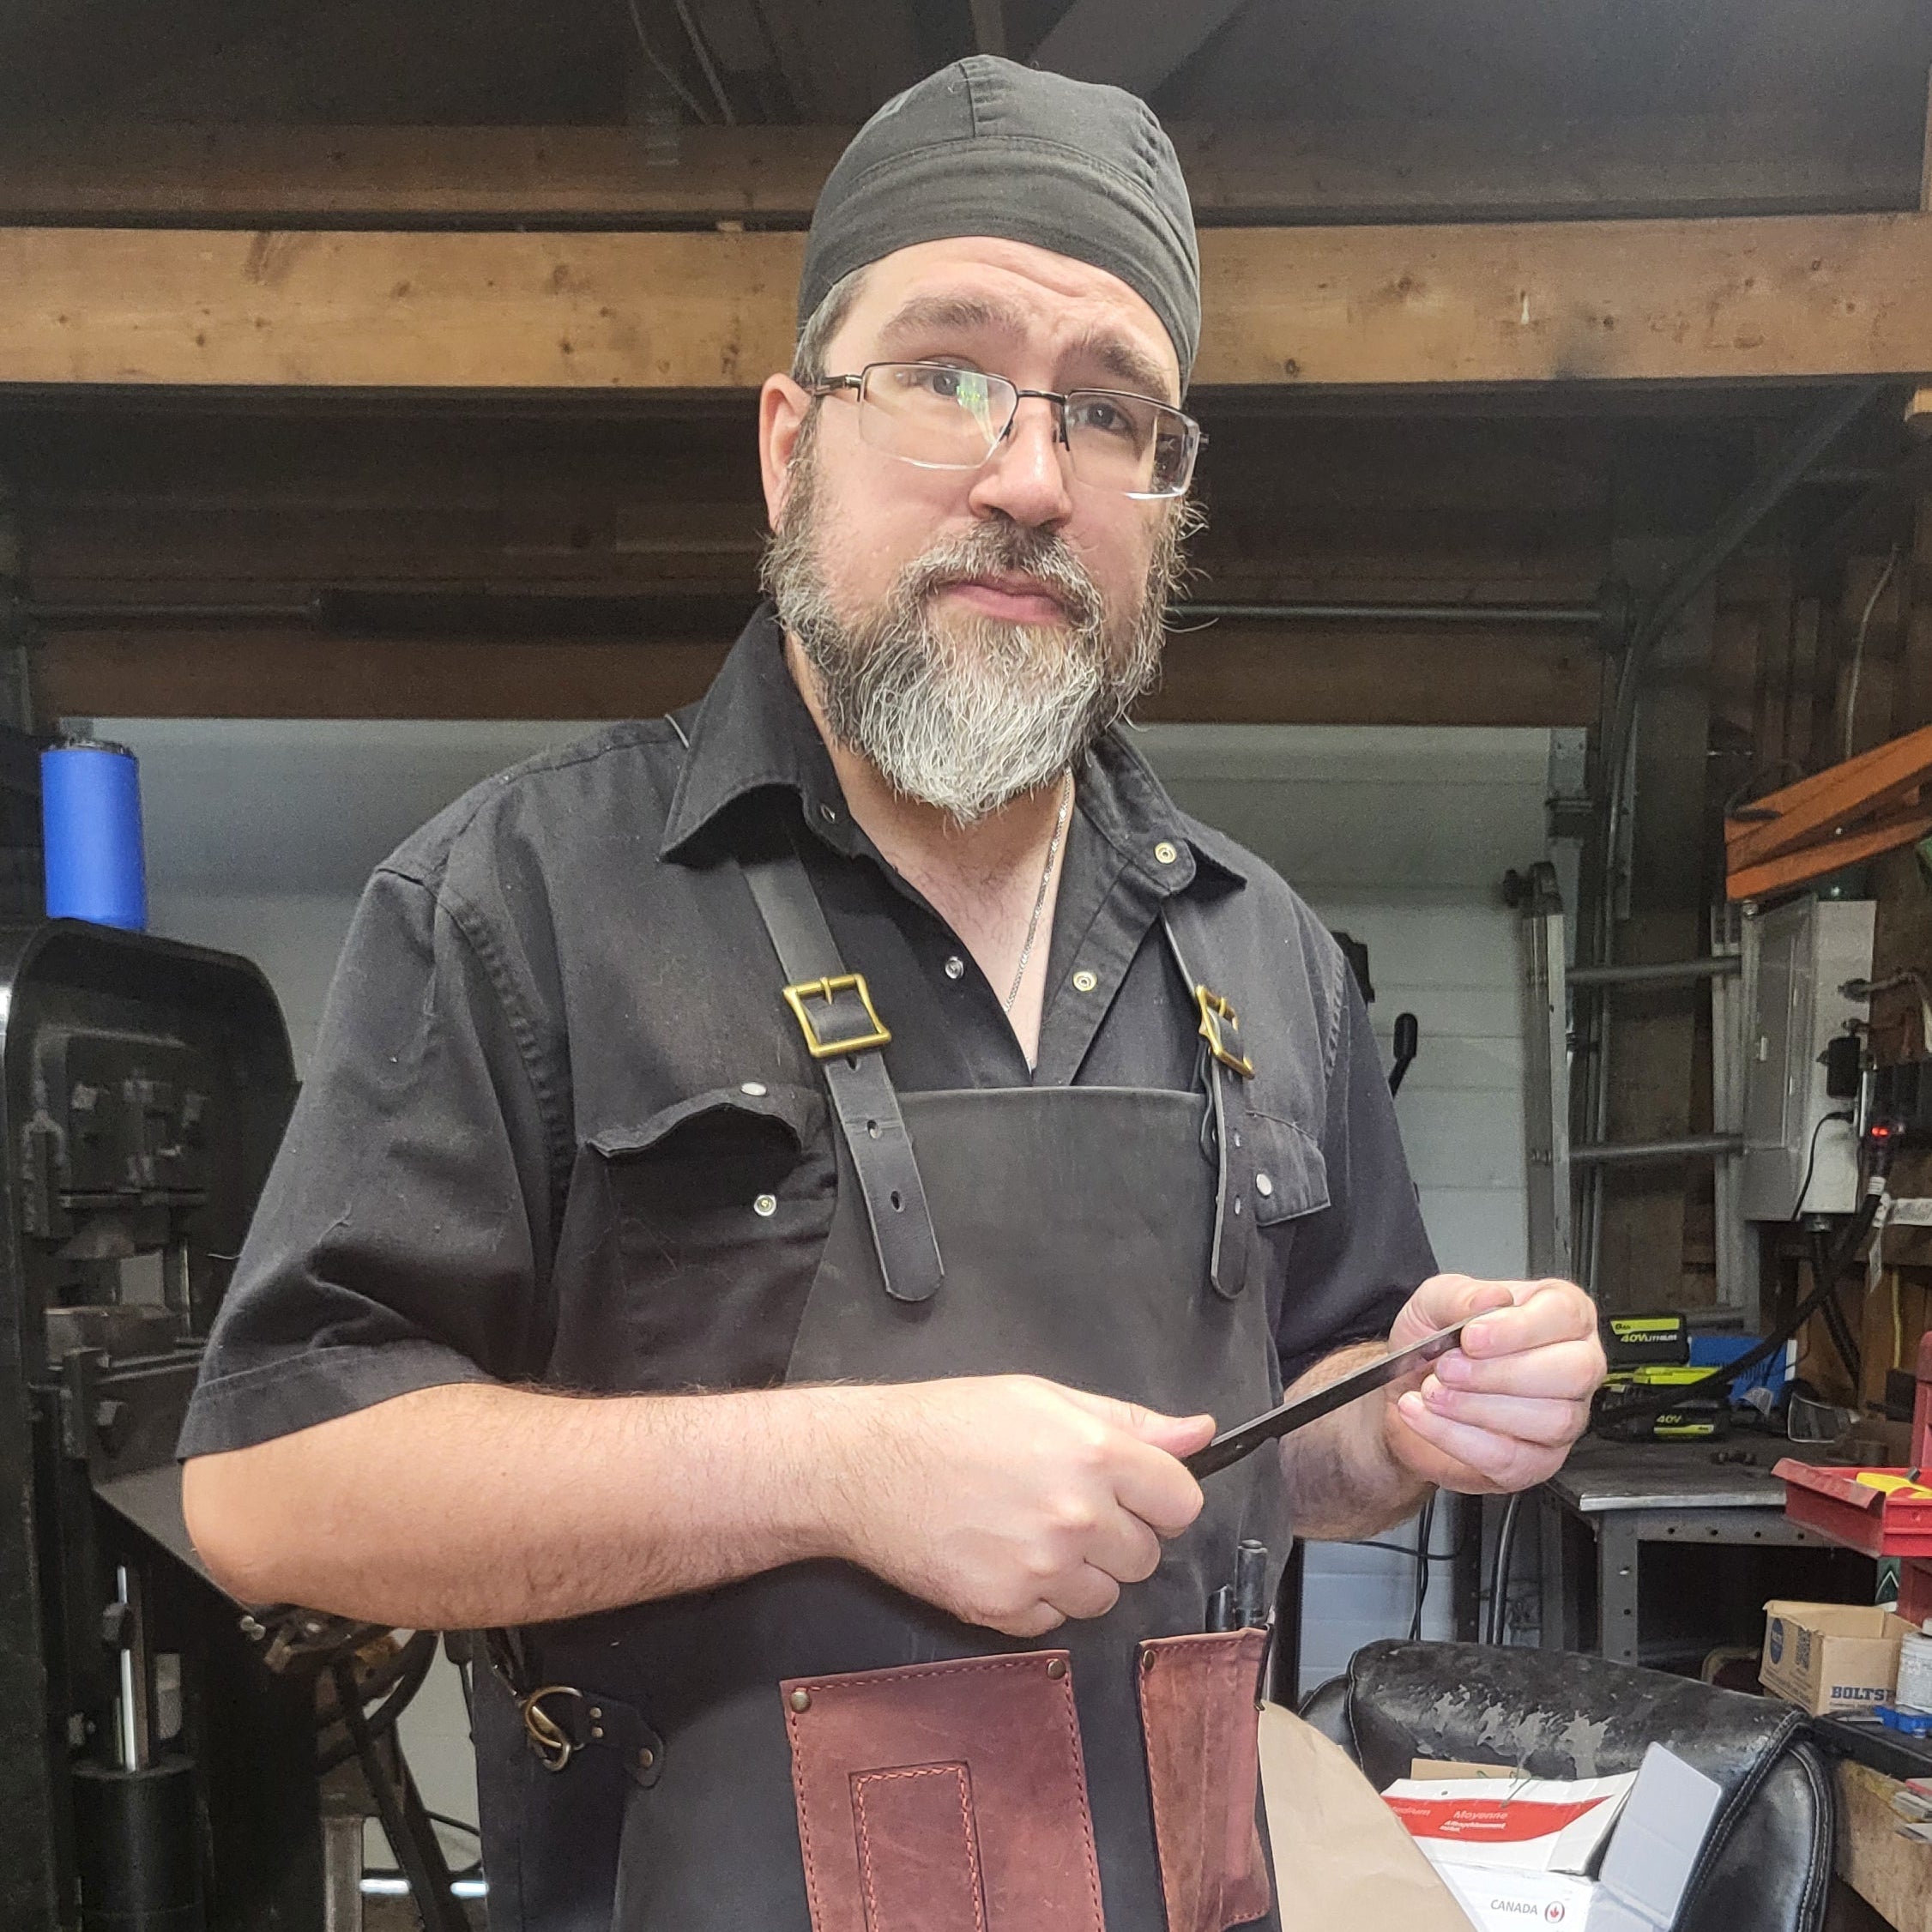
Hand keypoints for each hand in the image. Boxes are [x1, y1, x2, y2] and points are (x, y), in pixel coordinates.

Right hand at [830, 1376, 1211, 1637]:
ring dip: (1079, 1573)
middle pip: (1145, 1555)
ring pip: (1104, 1596)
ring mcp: (1042, 1569)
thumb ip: (1130, 1421)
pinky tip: (1003, 1557)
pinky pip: (1055, 1621)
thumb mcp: (1045, 1397)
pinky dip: (1037, 1599)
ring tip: (1029, 1532)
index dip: (1159, 1497)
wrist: (864, 1466)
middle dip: (1115, 1535)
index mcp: (1096, 1454)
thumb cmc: (949, 1422)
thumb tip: (1199, 1432)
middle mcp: (1077, 1516)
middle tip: (1064, 1506)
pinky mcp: (1005, 1610)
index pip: (1182, 1503)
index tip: (1133, 1493)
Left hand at [1381, 1274, 1603, 1493]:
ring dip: (1477, 1407)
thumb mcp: (1435, 1302)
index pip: (1566, 1315)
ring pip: (1550, 1419)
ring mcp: (1564, 1419)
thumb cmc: (1437, 1344)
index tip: (1471, 1336)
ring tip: (1432, 1392)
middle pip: (1573, 1372)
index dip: (1519, 1328)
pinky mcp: (1538, 1463)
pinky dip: (1457, 1438)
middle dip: (1500, 1372)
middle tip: (1448, 1369)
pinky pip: (1513, 1459)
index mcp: (1560, 1315)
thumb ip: (1460, 1295)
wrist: (1408, 1392)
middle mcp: (1574, 1366)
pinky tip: (1426, 1416)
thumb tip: (1491, 1299)